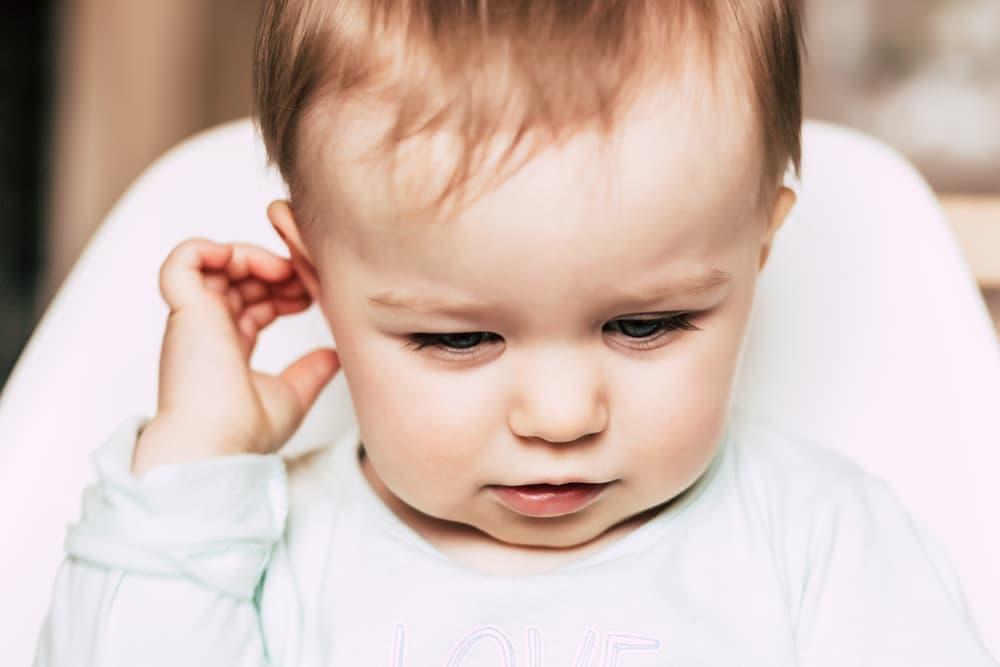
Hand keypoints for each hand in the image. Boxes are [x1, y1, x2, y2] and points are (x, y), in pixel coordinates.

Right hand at [132, 238, 339, 475]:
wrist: (216, 445)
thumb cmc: (243, 433)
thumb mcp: (291, 396)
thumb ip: (311, 372)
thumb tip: (334, 356)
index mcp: (226, 349)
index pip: (251, 303)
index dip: (281, 290)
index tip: (310, 296)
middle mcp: (206, 331)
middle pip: (237, 279)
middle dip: (273, 269)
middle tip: (303, 277)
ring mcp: (194, 319)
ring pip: (215, 263)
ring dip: (251, 256)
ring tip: (281, 268)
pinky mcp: (184, 309)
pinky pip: (182, 260)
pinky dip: (208, 248)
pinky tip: (238, 258)